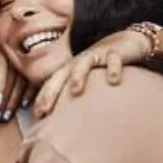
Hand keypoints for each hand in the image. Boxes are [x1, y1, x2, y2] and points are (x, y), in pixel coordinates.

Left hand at [0, 39, 35, 123]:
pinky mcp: (37, 59)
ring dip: (16, 100)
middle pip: (12, 78)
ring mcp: (27, 54)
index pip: (0, 67)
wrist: (8, 22)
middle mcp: (14, 49)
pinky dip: (30, 92)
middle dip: (5, 100)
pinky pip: (35, 78)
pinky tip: (24, 105)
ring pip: (24, 81)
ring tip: (7, 116)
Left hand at [33, 28, 151, 117]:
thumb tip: (64, 120)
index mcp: (71, 68)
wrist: (127, 41)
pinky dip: (113, 68)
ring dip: (78, 76)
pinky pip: (114, 59)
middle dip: (51, 91)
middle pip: (61, 74)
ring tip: (75, 91)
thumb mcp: (88, 79)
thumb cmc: (104, 66)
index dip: (43, 98)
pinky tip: (113, 81)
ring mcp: (97, 55)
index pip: (53, 83)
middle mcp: (80, 61)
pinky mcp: (116, 52)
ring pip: (84, 64)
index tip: (36, 115)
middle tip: (44, 109)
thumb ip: (76, 95)